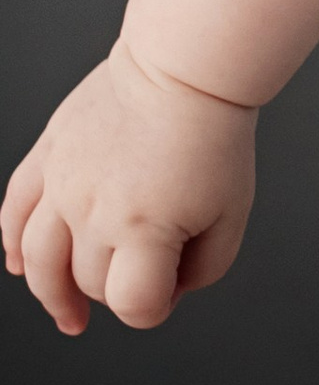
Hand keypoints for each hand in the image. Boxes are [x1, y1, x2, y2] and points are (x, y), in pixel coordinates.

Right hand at [2, 44, 259, 334]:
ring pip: (38, 261)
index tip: (169, 290)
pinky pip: (14, 211)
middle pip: (90, 283)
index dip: (155, 309)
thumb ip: (203, 269)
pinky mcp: (47, 157)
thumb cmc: (212, 138)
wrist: (183, 71)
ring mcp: (62, 184)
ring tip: (69, 313)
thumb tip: (165, 292)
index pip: (133, 304)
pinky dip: (12, 245)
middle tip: (147, 267)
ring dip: (51, 293)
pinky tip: (21, 266)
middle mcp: (92, 211)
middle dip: (119, 287)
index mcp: (143, 228)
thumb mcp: (231, 214)